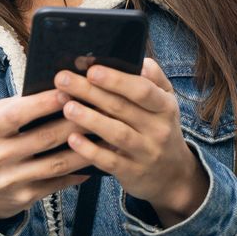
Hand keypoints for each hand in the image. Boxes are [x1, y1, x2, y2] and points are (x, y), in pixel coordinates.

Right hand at [0, 89, 94, 221]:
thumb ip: (14, 108)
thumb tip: (51, 91)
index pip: (18, 114)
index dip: (45, 103)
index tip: (69, 90)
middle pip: (45, 137)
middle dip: (76, 122)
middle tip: (100, 109)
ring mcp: (11, 181)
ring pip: (57, 163)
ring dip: (85, 149)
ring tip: (106, 135)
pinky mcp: (24, 198)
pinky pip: (57, 183)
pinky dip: (78, 172)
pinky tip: (94, 160)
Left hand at [56, 57, 209, 226]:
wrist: (173, 175)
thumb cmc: (160, 128)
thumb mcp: (166, 103)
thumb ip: (154, 80)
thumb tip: (141, 59)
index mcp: (165, 106)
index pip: (142, 90)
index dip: (116, 80)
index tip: (91, 69)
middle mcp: (158, 129)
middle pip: (121, 107)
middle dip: (90, 92)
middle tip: (62, 80)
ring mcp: (146, 152)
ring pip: (116, 133)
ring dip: (89, 119)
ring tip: (66, 106)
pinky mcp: (132, 173)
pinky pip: (110, 161)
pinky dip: (90, 150)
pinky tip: (72, 139)